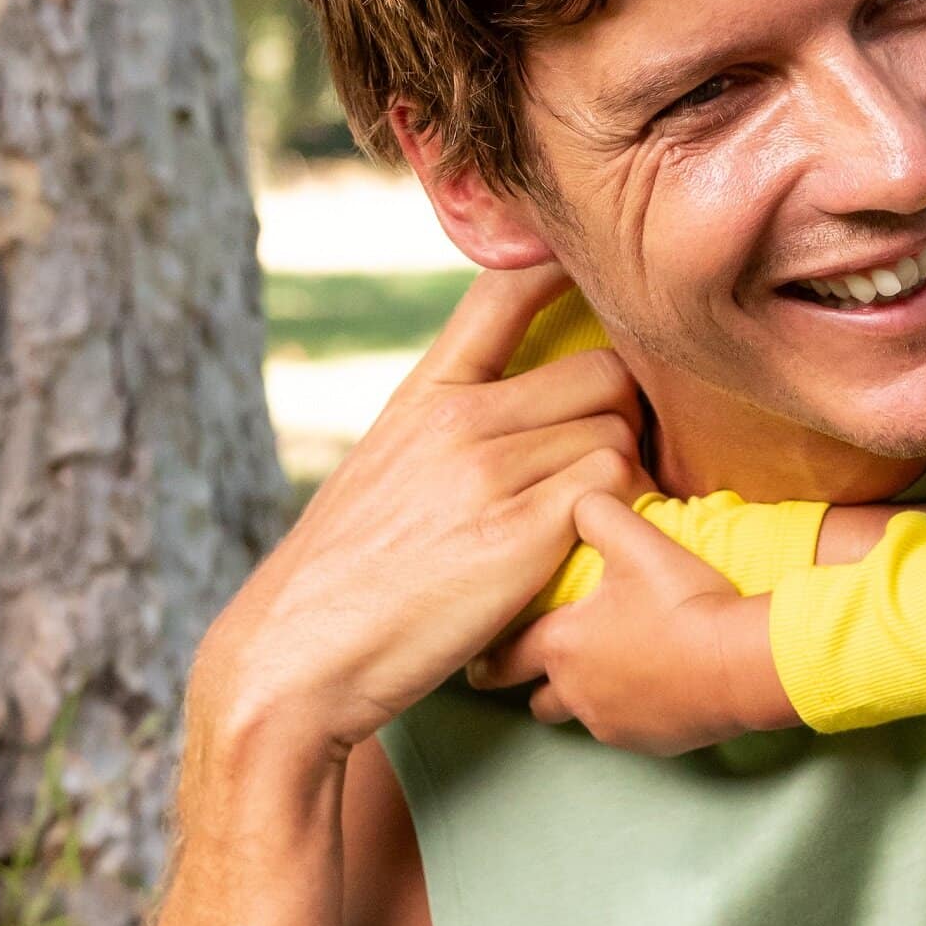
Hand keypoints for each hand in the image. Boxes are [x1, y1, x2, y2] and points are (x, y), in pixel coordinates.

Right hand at [192, 259, 643, 770]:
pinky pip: (614, 489)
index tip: (598, 287)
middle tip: (617, 459)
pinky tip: (591, 548)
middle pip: (602, 370)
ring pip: (616, 432)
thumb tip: (514, 410)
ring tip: (597, 516)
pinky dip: (619, 517)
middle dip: (625, 413)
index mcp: (423, 392)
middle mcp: (458, 417)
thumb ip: (446, 426)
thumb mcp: (384, 469)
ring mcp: (488, 472)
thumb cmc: (346, 577)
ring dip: (626, 475)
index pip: (507, 289)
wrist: (299, 655)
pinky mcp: (518, 534)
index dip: (565, 270)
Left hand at [466, 495, 787, 749]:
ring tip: (599, 680)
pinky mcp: (648, 742)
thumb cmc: (683, 600)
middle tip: (531, 679)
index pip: (506, 657)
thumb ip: (596, 512)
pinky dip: (628, 712)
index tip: (476, 667)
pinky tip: (650, 690)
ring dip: (582, 700)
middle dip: (531, 688)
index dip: (488, 660)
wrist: (738, 660)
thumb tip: (579, 496)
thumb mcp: (636, 540)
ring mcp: (612, 722)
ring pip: (580, 716)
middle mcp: (576, 690)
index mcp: (562, 644)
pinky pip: (625, 729)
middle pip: (537, 700)